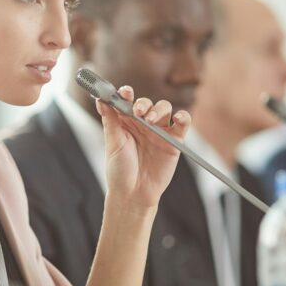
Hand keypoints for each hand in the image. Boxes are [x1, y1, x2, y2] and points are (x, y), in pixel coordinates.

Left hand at [97, 86, 190, 209]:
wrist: (133, 194)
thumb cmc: (119, 170)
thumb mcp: (113, 144)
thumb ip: (110, 121)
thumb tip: (101, 100)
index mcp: (125, 122)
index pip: (127, 101)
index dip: (126, 94)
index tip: (125, 92)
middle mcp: (142, 124)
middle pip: (147, 103)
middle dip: (143, 104)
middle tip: (138, 112)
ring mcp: (159, 131)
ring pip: (164, 109)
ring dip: (158, 109)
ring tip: (151, 119)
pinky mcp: (174, 141)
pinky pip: (182, 124)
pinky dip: (183, 117)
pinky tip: (178, 118)